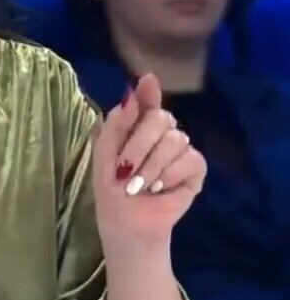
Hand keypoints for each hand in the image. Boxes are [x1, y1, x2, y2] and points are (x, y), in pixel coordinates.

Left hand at [92, 73, 206, 249]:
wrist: (126, 220)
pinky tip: (159, 188)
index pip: (147, 99)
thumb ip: (117, 122)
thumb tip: (132, 92)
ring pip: (175, 140)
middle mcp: (161, 131)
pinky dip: (169, 176)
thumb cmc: (112, 185)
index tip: (147, 80)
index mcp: (136, 123)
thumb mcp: (104, 152)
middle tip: (125, 170)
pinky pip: (190, 159)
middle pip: (160, 118)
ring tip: (139, 185)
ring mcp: (180, 148)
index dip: (149, 89)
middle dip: (138, 146)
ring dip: (151, 167)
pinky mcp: (195, 168)